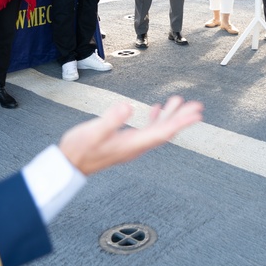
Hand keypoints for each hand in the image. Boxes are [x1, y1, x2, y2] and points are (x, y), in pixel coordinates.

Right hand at [58, 96, 203, 175]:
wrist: (69, 164)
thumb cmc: (79, 149)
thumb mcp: (92, 132)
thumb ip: (110, 120)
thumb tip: (127, 107)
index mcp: (132, 144)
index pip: (162, 132)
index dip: (180, 122)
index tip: (195, 115)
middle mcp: (136, 146)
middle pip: (165, 131)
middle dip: (181, 118)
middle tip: (197, 106)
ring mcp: (132, 144)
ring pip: (158, 129)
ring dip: (170, 116)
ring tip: (180, 101)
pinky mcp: (126, 141)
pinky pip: (147, 129)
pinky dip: (155, 118)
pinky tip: (157, 108)